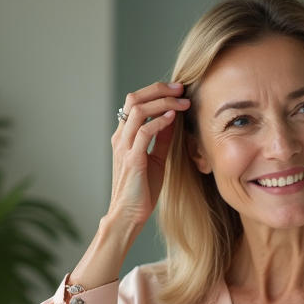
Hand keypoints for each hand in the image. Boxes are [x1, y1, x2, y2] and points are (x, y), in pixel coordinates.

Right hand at [107, 82, 185, 231]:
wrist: (129, 215)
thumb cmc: (142, 190)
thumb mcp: (156, 159)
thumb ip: (162, 138)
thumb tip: (173, 118)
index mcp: (124, 136)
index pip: (135, 102)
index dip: (156, 91)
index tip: (177, 89)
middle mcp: (121, 137)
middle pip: (133, 99)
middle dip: (158, 89)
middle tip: (180, 88)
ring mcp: (124, 147)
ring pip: (137, 110)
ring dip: (163, 102)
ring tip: (182, 102)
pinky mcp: (132, 159)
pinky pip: (144, 132)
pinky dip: (159, 121)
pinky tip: (173, 118)